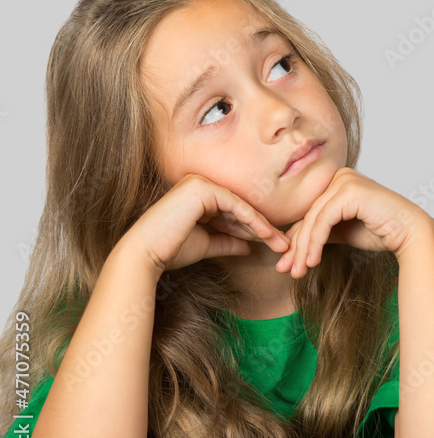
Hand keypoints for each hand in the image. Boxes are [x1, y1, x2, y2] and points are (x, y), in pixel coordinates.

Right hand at [120, 173, 290, 274]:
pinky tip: (267, 235)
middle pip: (240, 209)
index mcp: (198, 196)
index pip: (234, 213)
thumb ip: (228, 242)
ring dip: (263, 227)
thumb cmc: (171, 250)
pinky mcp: (202, 188)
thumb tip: (250, 247)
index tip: (274, 245)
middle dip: (264, 229)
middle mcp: (199, 184)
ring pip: (241, 207)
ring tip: (282, 243)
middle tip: (284, 244)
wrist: (146, 254)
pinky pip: (235, 206)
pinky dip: (253, 221)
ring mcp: (200, 183)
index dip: (255, 230)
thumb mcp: (207, 245)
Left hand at [275, 167, 430, 277]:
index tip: (285, 264)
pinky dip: (315, 242)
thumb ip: (321, 232)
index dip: (295, 240)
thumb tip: (293, 247)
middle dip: (295, 247)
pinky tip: (312, 261)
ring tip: (298, 271)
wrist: (410, 233)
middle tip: (286, 270)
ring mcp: (344, 181)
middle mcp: (339, 176)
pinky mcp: (349, 191)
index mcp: (337, 182)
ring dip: (303, 248)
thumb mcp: (343, 232)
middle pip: (308, 215)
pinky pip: (323, 219)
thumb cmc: (382, 232)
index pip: (309, 213)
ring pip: (312, 219)